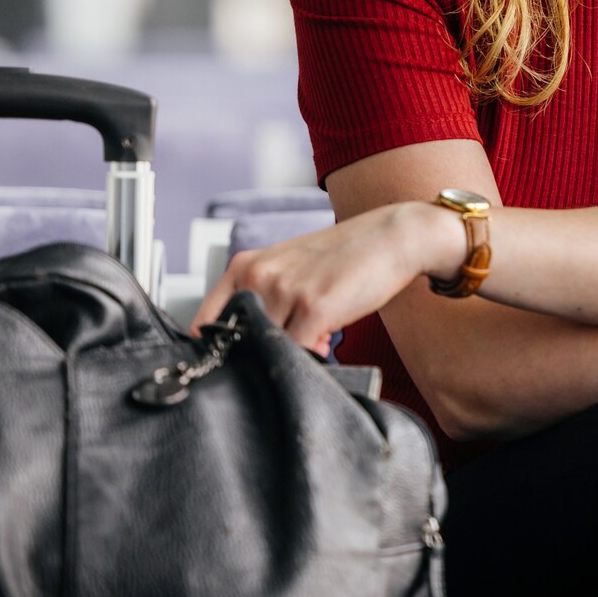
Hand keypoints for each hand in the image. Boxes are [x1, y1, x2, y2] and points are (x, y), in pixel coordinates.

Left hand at [191, 201, 464, 354]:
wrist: (391, 237)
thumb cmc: (344, 255)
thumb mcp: (290, 268)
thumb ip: (265, 302)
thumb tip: (254, 350)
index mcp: (245, 265)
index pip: (206, 322)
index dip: (220, 348)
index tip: (236, 359)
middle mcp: (258, 276)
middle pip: (240, 341)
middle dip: (264, 350)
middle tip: (296, 340)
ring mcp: (285, 291)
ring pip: (269, 347)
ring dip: (292, 352)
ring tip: (318, 332)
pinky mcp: (314, 307)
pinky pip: (297, 352)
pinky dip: (312, 354)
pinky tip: (330, 335)